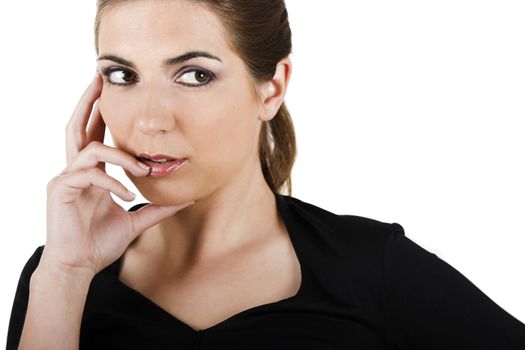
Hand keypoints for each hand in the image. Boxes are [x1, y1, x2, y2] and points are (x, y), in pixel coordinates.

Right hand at [42, 72, 193, 276]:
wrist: (78, 268)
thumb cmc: (100, 243)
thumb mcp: (136, 220)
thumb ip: (157, 207)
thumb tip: (187, 198)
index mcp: (91, 172)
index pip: (95, 134)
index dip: (102, 112)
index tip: (114, 91)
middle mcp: (75, 170)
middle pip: (78, 126)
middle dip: (88, 101)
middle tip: (100, 78)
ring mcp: (66, 179)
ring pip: (89, 148)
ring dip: (120, 155)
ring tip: (144, 170)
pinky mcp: (60, 191)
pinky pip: (89, 175)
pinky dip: (112, 182)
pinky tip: (128, 196)